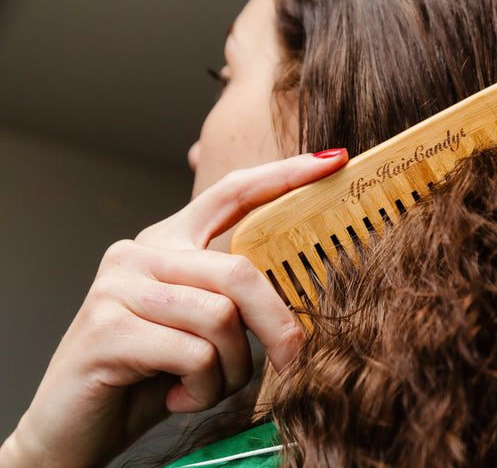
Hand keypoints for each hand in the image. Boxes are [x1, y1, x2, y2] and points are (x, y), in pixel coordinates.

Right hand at [0, 151, 347, 467]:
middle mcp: (141, 252)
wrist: (74, 425)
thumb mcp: (200, 327)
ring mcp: (120, 286)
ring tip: (206, 385)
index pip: (232, 192)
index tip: (333, 160)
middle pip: (241, 270)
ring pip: (222, 317)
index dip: (285, 175)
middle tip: (291, 360)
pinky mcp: (108, 328)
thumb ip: (233, 300)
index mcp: (168, 242)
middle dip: (277, 324)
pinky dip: (204, 386)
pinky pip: (195, 353)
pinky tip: (178, 396)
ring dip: (231, 369)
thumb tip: (297, 301)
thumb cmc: (150, 374)